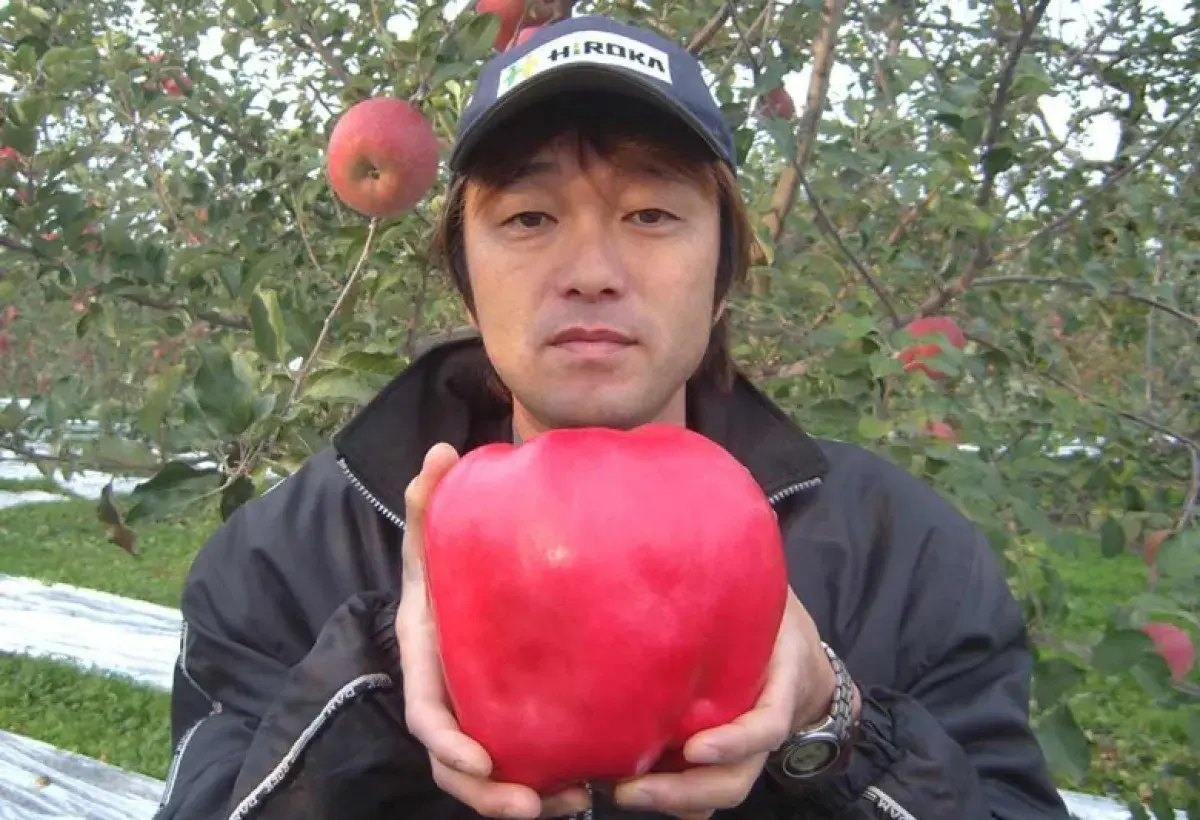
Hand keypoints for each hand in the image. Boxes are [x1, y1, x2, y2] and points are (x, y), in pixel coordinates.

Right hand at [395, 443, 591, 818]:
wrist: (469, 580)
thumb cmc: (448, 559)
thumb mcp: (436, 531)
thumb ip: (433, 498)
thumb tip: (441, 450)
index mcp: (428, 661)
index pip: (427, 714)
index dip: (447, 743)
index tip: (479, 760)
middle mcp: (451, 698)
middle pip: (458, 765)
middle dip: (488, 794)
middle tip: (536, 806)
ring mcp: (480, 714)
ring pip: (491, 777)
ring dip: (525, 799)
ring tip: (572, 804)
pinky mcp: (512, 718)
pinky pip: (524, 764)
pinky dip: (548, 783)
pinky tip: (588, 788)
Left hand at [611, 588, 851, 819]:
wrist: (797, 651)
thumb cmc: (774, 616)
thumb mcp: (768, 596)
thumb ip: (743, 579)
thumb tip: (698, 528)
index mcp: (780, 685)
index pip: (766, 725)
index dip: (735, 741)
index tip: (695, 747)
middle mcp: (760, 727)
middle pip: (735, 779)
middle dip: (685, 792)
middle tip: (629, 789)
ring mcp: (739, 748)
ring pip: (716, 793)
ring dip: (671, 802)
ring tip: (618, 792)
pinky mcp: (713, 751)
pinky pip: (697, 785)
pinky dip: (669, 793)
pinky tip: (624, 781)